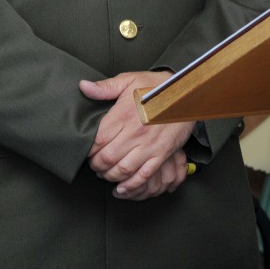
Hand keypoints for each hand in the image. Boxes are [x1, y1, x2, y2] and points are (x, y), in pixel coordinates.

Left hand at [79, 71, 194, 197]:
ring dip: (110, 176)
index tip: (87, 151)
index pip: (98, 140)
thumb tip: (83, 87)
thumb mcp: (129, 80)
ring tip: (105, 174)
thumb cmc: (156, 87)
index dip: (89, 150)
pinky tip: (122, 188)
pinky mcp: (161, 154)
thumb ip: (105, 87)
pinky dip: (131, 186)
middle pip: (108, 158)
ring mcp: (149, 146)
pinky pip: (144, 176)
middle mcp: (135, 133)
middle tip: (94, 165)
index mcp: (124, 115)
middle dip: (97, 165)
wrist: (186, 94)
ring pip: (123, 170)